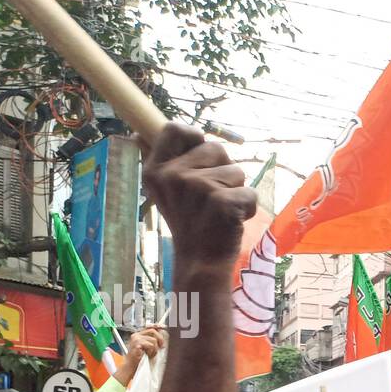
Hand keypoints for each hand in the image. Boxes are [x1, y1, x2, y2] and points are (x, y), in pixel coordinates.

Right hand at [128, 326, 165, 361]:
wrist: (132, 364)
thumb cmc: (140, 357)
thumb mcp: (148, 347)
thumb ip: (153, 341)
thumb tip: (162, 337)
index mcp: (138, 335)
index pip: (149, 327)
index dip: (157, 326)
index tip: (163, 326)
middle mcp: (136, 335)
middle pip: (152, 331)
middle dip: (159, 339)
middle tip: (161, 346)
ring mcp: (136, 339)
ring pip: (153, 340)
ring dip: (154, 349)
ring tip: (150, 354)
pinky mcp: (137, 343)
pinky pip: (151, 345)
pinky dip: (151, 351)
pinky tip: (147, 354)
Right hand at [141, 124, 255, 271]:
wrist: (200, 262)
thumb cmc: (189, 223)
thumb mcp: (165, 192)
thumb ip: (163, 162)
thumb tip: (140, 133)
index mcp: (156, 170)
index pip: (176, 129)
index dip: (195, 138)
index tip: (202, 157)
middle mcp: (174, 176)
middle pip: (216, 148)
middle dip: (223, 169)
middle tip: (211, 197)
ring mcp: (199, 189)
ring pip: (237, 170)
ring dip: (236, 190)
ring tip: (220, 210)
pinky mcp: (224, 203)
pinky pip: (250, 193)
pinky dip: (248, 208)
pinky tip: (233, 221)